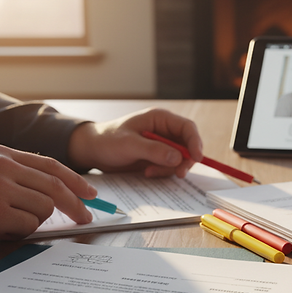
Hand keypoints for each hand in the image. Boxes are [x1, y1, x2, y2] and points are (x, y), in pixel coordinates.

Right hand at [0, 145, 95, 251]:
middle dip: (76, 206)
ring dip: (33, 223)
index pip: (51, 165)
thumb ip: (9, 175)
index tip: (90, 194)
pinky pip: (26, 227)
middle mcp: (2, 166)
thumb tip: (48, 195)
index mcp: (0, 154)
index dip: (76, 181)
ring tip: (5, 226)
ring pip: (43, 209)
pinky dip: (17, 234)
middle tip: (86, 220)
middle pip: (56, 186)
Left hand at [67, 108, 201, 177]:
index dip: (195, 142)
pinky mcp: (157, 157)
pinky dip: (162, 172)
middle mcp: (164, 131)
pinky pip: (170, 166)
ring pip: (180, 159)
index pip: (187, 128)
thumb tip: (178, 158)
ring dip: (170, 169)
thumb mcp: (130, 144)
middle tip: (178, 173)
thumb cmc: (108, 141)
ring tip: (150, 172)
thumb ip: (154, 150)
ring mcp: (162, 145)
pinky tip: (147, 172)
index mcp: (160, 119)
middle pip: (188, 145)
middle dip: (184, 160)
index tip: (197, 158)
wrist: (94, 151)